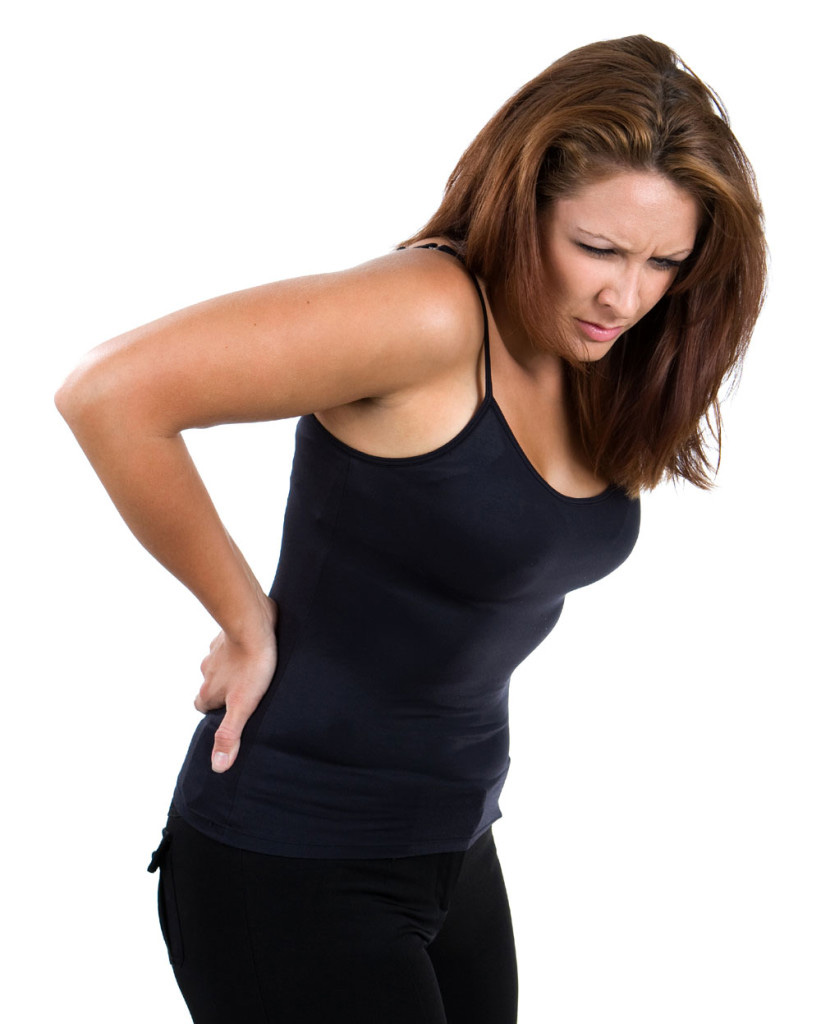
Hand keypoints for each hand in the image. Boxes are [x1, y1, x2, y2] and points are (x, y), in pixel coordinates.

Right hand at [194, 597, 277, 772]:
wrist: (254, 622)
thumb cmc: (253, 665)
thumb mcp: (243, 706)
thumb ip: (230, 734)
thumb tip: (218, 767)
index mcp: (208, 690)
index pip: (202, 706)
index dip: (215, 712)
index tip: (232, 713)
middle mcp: (208, 670)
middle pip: (211, 685)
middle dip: (225, 690)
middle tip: (247, 693)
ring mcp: (217, 651)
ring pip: (220, 664)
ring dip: (234, 668)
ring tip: (255, 672)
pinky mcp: (229, 634)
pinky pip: (232, 644)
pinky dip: (240, 648)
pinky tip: (258, 650)